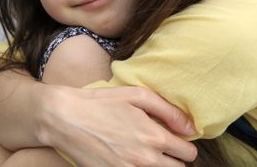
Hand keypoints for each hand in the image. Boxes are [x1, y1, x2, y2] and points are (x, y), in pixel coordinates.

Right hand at [38, 85, 197, 166]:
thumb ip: (168, 110)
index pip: (188, 153)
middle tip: (159, 146)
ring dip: (158, 166)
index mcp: (153, 136)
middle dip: (173, 158)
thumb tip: (191, 127)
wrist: (65, 119)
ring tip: (144, 152)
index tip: (173, 138)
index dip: (183, 144)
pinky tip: (129, 159)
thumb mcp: (136, 95)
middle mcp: (145, 160)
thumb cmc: (101, 103)